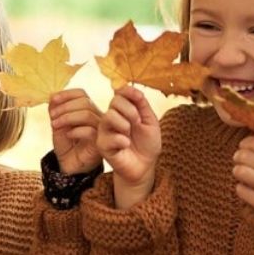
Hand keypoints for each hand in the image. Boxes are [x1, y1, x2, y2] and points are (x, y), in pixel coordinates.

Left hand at [49, 88, 101, 174]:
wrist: (69, 165)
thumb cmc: (66, 144)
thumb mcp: (57, 124)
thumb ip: (55, 110)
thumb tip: (52, 95)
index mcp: (88, 109)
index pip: (81, 93)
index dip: (67, 94)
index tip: (52, 99)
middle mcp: (97, 117)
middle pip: (85, 102)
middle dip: (65, 107)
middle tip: (52, 116)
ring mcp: (101, 130)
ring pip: (88, 114)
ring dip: (68, 117)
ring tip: (55, 125)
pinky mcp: (100, 143)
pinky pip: (91, 131)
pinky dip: (76, 130)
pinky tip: (68, 135)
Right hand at [96, 85, 159, 208]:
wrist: (145, 166)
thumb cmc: (147, 144)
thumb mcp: (150, 121)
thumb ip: (142, 105)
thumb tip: (134, 89)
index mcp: (122, 110)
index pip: (120, 93)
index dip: (129, 92)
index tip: (139, 98)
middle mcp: (111, 118)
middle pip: (114, 102)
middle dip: (130, 110)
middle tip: (138, 122)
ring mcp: (105, 131)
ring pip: (108, 116)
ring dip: (124, 124)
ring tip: (130, 134)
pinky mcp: (102, 145)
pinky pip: (109, 137)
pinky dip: (121, 140)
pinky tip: (126, 145)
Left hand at [232, 135, 253, 214]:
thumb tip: (246, 139)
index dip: (246, 142)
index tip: (242, 145)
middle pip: (245, 155)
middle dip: (238, 156)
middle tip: (239, 159)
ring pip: (240, 171)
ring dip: (238, 171)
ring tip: (243, 173)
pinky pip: (240, 189)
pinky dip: (241, 188)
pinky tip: (249, 188)